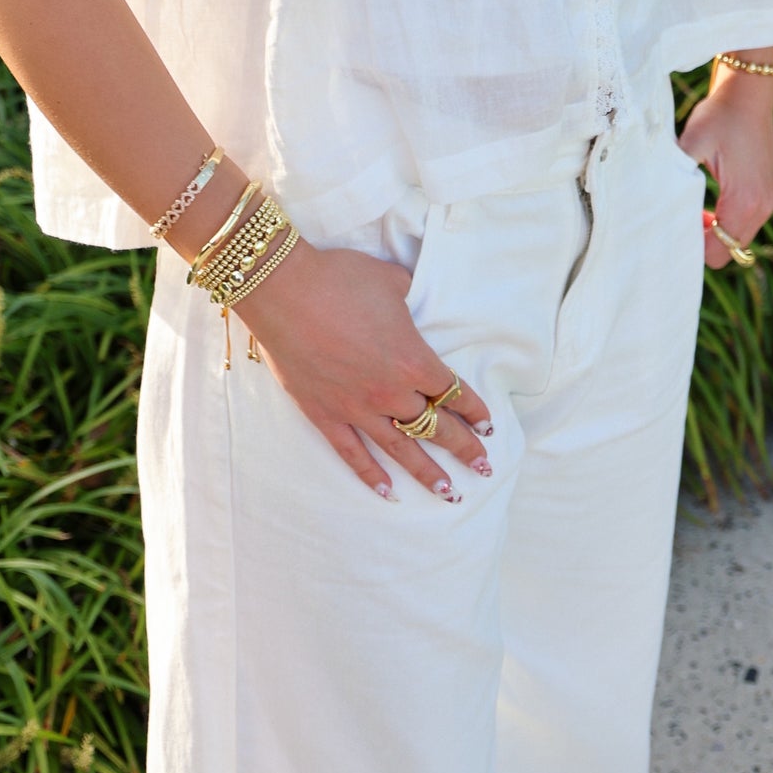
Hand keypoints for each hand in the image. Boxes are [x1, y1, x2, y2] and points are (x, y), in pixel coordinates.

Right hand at [234, 238, 493, 501]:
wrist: (284, 290)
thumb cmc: (340, 278)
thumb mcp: (391, 280)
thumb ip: (410, 296)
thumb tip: (412, 296)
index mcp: (413, 359)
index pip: (454, 392)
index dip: (475, 410)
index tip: (488, 426)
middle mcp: (391, 391)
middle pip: (436, 427)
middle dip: (463, 447)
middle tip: (483, 468)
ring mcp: (357, 408)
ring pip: (401, 449)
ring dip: (427, 473)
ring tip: (449, 493)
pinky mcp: (325, 415)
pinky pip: (352, 454)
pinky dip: (371, 475)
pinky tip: (388, 493)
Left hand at [677, 68, 772, 269]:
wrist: (749, 92)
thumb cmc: (719, 115)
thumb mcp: (691, 143)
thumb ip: (673, 174)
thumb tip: (651, 199)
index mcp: (743, 200)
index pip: (719, 251)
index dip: (694, 247)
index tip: (674, 227)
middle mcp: (763, 206)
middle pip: (731, 250)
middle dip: (705, 242)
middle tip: (682, 217)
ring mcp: (770, 200)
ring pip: (739, 238)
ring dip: (717, 232)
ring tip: (694, 210)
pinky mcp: (769, 192)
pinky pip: (747, 223)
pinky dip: (728, 221)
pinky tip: (709, 202)